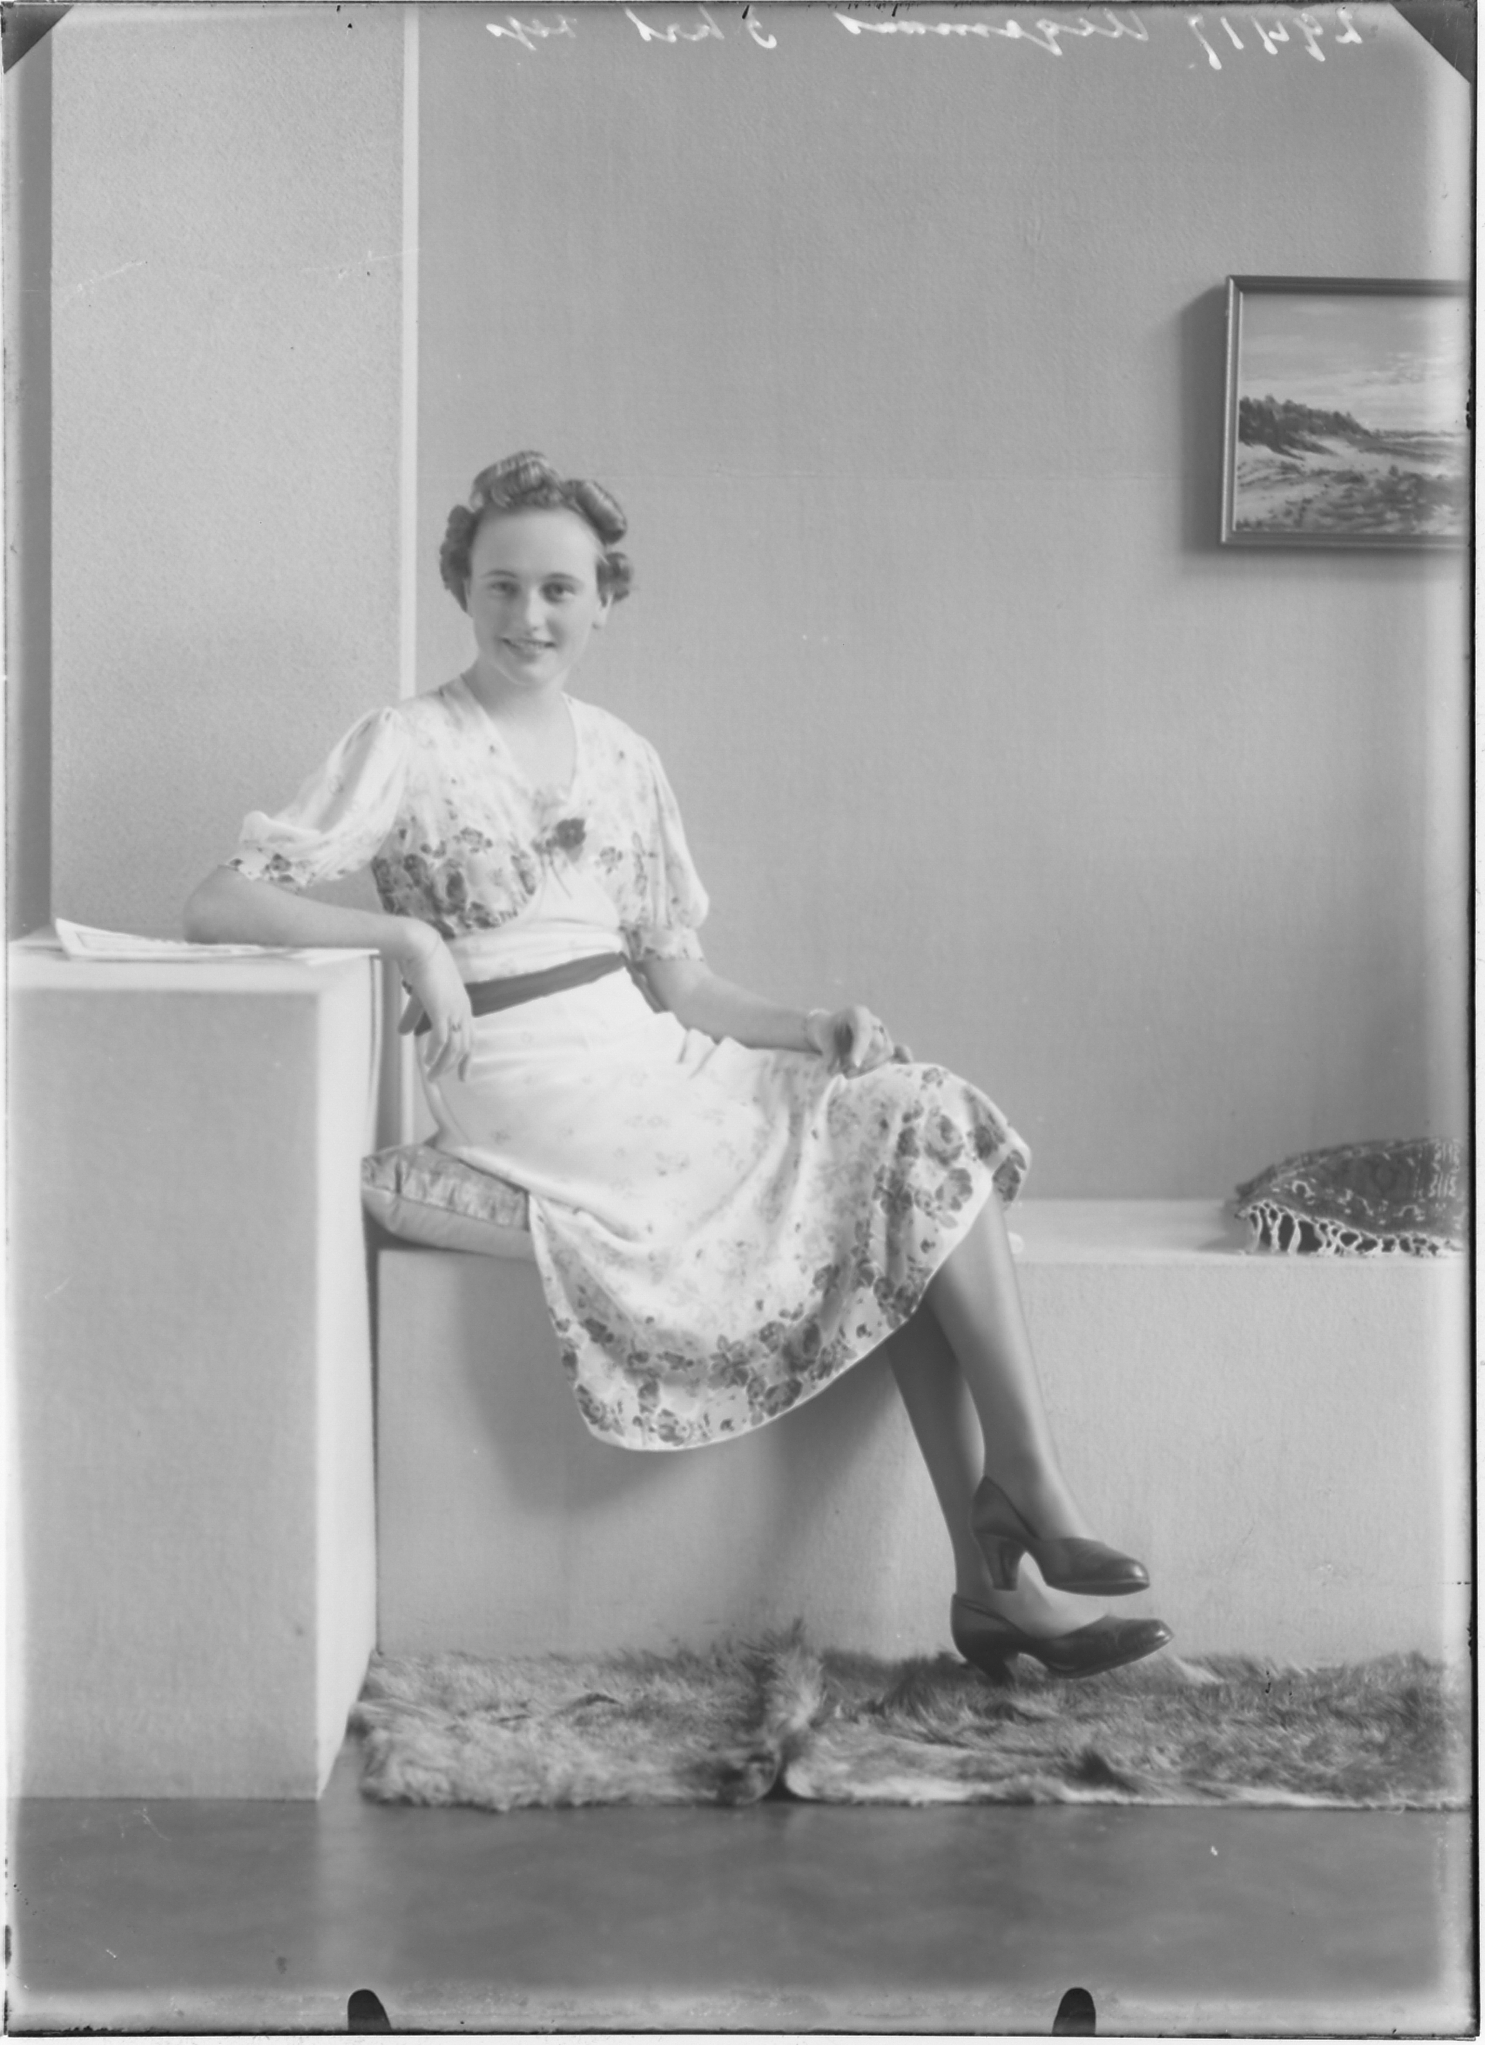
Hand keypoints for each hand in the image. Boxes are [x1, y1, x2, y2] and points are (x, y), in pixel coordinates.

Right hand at [396, 927, 475, 1080]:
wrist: (421, 948)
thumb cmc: (421, 968)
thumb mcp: (419, 997)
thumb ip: (413, 1016)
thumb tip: (403, 1033)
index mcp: (463, 1006)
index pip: (470, 1037)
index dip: (468, 1057)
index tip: (463, 1074)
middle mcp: (463, 1010)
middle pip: (466, 1046)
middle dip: (457, 1066)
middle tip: (445, 1080)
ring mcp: (455, 1011)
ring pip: (454, 1047)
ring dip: (443, 1064)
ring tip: (431, 1075)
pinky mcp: (442, 1010)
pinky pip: (441, 1039)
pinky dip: (435, 1053)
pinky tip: (427, 1061)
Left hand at [807, 1004, 912, 1076]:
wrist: (831, 1030)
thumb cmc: (828, 1032)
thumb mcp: (823, 1039)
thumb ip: (829, 1053)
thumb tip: (833, 1070)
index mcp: (857, 1014)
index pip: (863, 1031)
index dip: (860, 1049)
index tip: (852, 1065)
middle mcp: (873, 1022)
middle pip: (877, 1044)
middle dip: (862, 1062)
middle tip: (844, 1073)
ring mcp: (882, 1034)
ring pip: (886, 1052)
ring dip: (870, 1067)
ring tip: (849, 1074)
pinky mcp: (886, 1045)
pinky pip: (898, 1050)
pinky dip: (903, 1056)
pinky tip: (907, 1061)